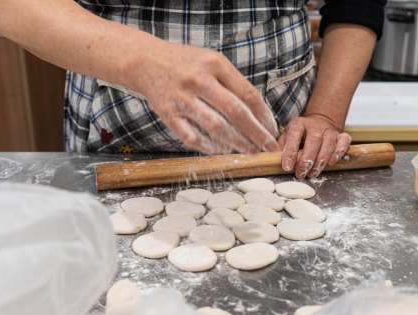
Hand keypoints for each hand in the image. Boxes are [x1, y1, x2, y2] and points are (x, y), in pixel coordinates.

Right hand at [128, 41, 278, 153]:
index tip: (273, 130)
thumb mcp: (212, 62)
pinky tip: (221, 150)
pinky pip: (192, 137)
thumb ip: (233, 82)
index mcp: (215, 64)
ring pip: (216, 127)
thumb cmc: (186, 63)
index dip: (264, 115)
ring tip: (249, 150)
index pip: (247, 94)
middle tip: (268, 146)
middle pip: (235, 111)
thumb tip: (259, 113)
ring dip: (236, 142)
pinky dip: (209, 147)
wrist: (145, 61)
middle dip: (256, 133)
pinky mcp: (168, 113)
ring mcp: (182, 98)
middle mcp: (199, 80)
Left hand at [278, 114, 351, 178]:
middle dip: (307, 159)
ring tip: (313, 174)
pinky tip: (332, 162)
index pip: (294, 135)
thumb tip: (272, 160)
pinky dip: (339, 151)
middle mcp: (314, 125)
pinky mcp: (340, 135)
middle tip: (301, 174)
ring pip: (328, 143)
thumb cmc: (299, 135)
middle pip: (314, 140)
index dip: (290, 152)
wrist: (318, 123)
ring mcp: (329, 130)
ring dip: (321, 160)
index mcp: (298, 124)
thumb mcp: (287, 137)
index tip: (287, 167)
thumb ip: (281, 147)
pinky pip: (343, 141)